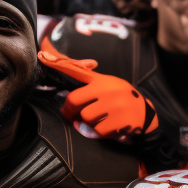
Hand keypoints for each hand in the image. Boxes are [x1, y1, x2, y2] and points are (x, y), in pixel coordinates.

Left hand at [38, 47, 157, 137]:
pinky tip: (110, 127)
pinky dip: (101, 133)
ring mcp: (115, 105)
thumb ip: (88, 78)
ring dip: (89, 124)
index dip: (57, 63)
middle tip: (71, 116)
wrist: (146, 112)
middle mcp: (108, 90)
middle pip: (74, 101)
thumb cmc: (121, 96)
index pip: (76, 70)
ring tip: (99, 121)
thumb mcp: (107, 83)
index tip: (41, 55)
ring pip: (86, 118)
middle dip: (70, 111)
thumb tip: (69, 70)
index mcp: (102, 81)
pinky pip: (99, 131)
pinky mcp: (120, 121)